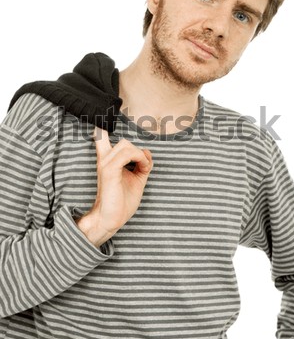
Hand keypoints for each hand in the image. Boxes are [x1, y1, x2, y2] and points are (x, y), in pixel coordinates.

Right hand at [76, 127, 152, 246]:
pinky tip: (142, 169)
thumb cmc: (121, 201)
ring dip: (140, 155)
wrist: (111, 219)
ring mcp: (106, 164)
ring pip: (126, 145)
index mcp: (108, 161)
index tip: (106, 120)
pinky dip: (139, 158)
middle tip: (144, 167)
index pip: (100, 137)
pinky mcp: (110, 171)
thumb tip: (147, 152)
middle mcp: (105, 160)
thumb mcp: (136, 179)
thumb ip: (142, 164)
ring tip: (143, 169)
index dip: (103, 127)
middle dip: (139, 152)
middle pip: (124, 142)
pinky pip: (127, 153)